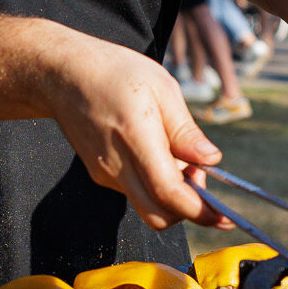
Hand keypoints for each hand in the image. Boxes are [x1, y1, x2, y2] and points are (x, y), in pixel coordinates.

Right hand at [39, 33, 230, 231]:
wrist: (63, 74)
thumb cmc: (115, 72)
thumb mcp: (162, 87)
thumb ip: (186, 131)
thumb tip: (211, 160)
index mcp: (135, 137)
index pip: (169, 193)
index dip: (200, 210)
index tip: (223, 216)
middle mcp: (116, 164)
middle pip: (158, 215)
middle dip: (189, 210)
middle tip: (200, 176)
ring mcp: (105, 173)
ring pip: (147, 205)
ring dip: (172, 194)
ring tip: (177, 154)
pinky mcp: (100, 175)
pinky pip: (135, 192)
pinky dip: (154, 184)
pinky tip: (155, 152)